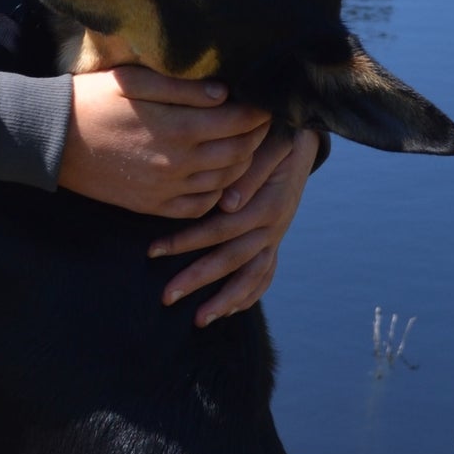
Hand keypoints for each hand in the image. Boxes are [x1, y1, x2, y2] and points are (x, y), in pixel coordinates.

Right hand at [60, 65, 270, 220]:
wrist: (52, 140)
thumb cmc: (92, 100)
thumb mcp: (135, 80)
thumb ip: (183, 88)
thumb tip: (225, 93)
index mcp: (178, 126)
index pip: (237, 122)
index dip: (258, 112)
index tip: (266, 102)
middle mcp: (178, 162)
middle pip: (238, 153)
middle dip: (256, 137)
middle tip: (261, 124)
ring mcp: (166, 188)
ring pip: (224, 182)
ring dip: (242, 165)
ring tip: (245, 148)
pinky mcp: (152, 205)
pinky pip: (198, 206)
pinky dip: (217, 194)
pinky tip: (218, 179)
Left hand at [147, 125, 321, 325]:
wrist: (300, 136)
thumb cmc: (276, 133)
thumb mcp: (269, 141)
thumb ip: (250, 169)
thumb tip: (227, 203)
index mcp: (268, 201)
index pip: (223, 228)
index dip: (189, 240)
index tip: (153, 250)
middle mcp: (274, 224)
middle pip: (233, 258)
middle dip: (198, 278)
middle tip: (166, 297)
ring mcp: (276, 235)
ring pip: (252, 274)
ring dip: (226, 299)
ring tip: (198, 320)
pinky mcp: (275, 239)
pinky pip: (266, 274)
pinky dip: (249, 294)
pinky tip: (228, 311)